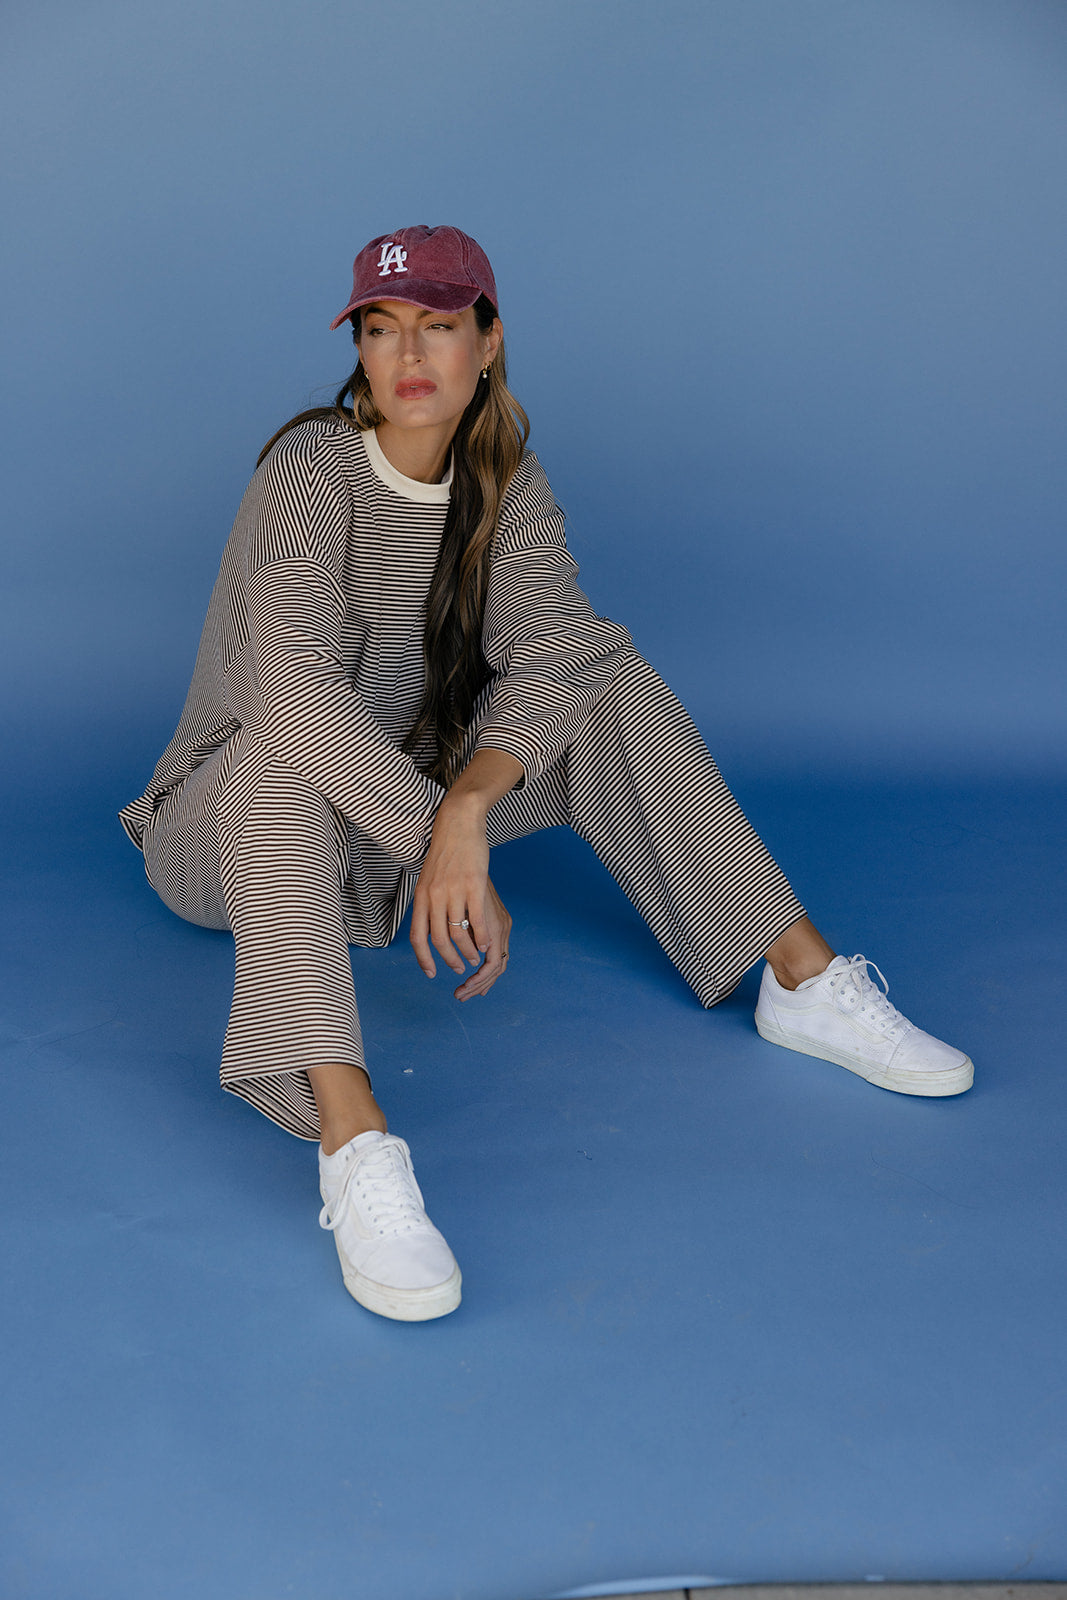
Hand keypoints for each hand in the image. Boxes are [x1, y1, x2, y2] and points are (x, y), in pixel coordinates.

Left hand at [410, 801, 511, 998]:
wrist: (458, 823)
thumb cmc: (445, 853)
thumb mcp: (428, 878)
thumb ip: (428, 903)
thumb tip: (428, 928)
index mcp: (422, 896)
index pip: (417, 936)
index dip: (423, 958)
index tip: (431, 974)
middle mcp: (435, 895)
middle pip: (439, 939)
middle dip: (450, 959)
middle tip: (460, 969)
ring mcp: (454, 890)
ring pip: (459, 932)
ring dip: (468, 951)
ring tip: (475, 958)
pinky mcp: (474, 884)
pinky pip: (478, 919)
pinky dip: (483, 937)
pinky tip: (487, 945)